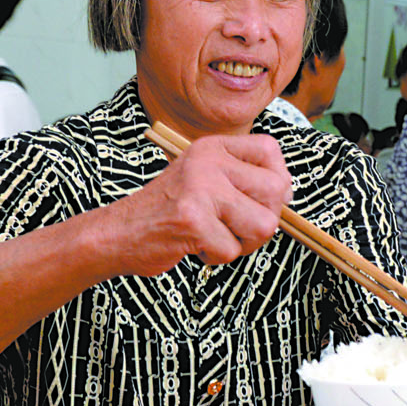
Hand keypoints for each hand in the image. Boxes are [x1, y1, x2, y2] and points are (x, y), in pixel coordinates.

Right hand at [104, 135, 292, 275]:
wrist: (119, 232)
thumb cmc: (167, 211)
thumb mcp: (202, 178)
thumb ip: (240, 178)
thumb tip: (288, 190)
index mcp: (212, 148)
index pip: (270, 150)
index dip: (278, 179)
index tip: (263, 198)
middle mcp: (208, 163)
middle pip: (276, 190)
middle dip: (264, 219)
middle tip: (237, 227)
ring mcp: (200, 189)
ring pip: (263, 225)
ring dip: (243, 242)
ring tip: (217, 237)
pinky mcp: (193, 220)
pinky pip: (232, 250)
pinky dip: (216, 258)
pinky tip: (195, 246)